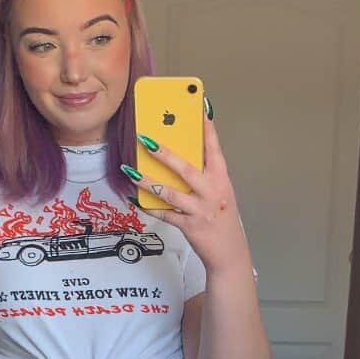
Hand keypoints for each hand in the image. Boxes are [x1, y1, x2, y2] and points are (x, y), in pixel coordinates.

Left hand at [123, 109, 250, 274]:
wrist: (229, 252)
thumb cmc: (221, 217)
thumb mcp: (218, 191)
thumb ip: (203, 174)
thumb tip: (179, 155)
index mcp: (221, 178)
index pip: (213, 148)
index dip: (206, 127)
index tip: (199, 106)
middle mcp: (212, 192)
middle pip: (186, 168)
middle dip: (164, 152)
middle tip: (145, 138)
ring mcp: (201, 210)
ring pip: (170, 192)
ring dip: (148, 181)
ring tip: (130, 170)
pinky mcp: (190, 226)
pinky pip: (165, 214)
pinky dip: (149, 206)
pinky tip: (135, 197)